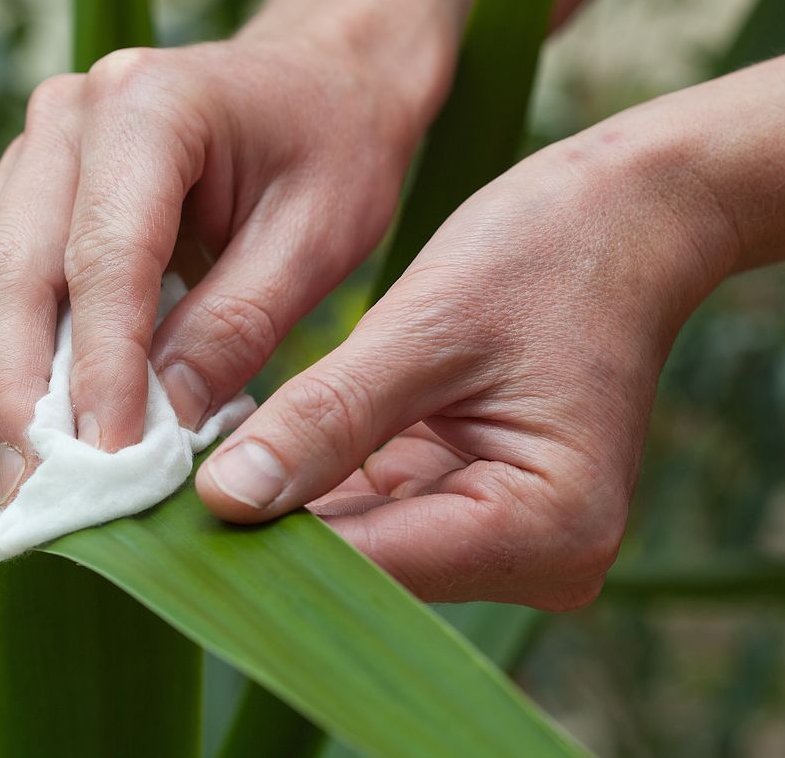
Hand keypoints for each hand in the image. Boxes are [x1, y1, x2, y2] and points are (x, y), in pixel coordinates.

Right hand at [0, 36, 423, 502]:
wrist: (316, 82)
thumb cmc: (335, 151)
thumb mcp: (318, 237)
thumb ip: (237, 327)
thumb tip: (156, 431)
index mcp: (150, 104)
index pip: (102, 257)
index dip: (98, 372)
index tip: (108, 469)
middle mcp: (65, 117)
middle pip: (3, 275)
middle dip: (17, 401)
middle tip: (44, 504)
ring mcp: (28, 151)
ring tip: (41, 482)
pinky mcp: (16, 193)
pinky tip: (42, 425)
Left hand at [195, 128, 734, 605]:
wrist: (630, 218)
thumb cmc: (548, 250)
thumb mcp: (427, 326)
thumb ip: (327, 418)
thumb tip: (223, 502)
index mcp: (546, 524)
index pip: (371, 562)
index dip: (262, 540)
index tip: (158, 513)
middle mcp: (540, 557)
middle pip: (366, 566)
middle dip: (265, 526)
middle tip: (153, 486)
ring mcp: (512, 539)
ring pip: (362, 544)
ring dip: (284, 506)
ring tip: (187, 466)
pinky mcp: (482, 507)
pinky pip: (378, 512)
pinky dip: (317, 482)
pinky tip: (249, 454)